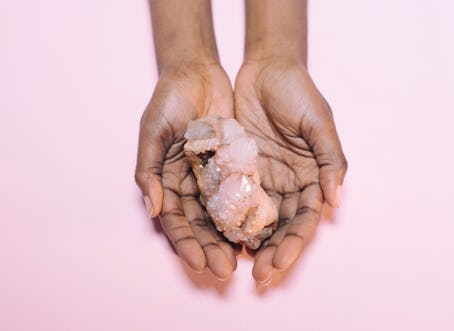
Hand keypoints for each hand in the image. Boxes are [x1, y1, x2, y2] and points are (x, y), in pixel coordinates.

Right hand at [135, 62, 236, 279]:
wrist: (198, 73)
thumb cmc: (169, 100)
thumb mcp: (153, 130)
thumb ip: (149, 169)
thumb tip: (153, 209)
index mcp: (168, 181)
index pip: (177, 220)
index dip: (186, 243)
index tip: (199, 263)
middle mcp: (191, 185)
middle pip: (202, 225)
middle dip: (212, 249)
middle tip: (225, 270)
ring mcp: (214, 177)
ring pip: (224, 215)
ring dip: (232, 239)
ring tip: (245, 259)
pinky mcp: (236, 166)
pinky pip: (243, 193)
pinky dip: (249, 212)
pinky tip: (259, 231)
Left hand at [234, 58, 346, 283]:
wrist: (266, 68)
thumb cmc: (298, 92)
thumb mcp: (319, 122)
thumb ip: (330, 160)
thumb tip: (336, 199)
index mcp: (310, 177)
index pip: (304, 219)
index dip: (293, 243)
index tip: (278, 264)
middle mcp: (286, 183)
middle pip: (279, 226)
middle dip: (270, 252)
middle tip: (257, 275)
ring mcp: (260, 178)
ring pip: (253, 218)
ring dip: (246, 243)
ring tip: (234, 263)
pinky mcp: (236, 168)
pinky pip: (230, 197)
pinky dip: (225, 218)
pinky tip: (217, 236)